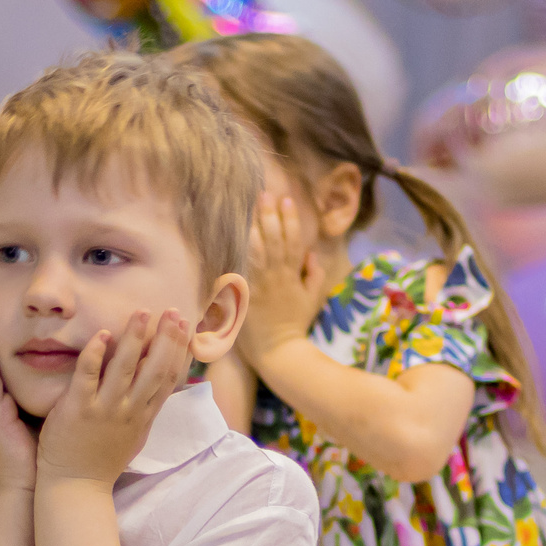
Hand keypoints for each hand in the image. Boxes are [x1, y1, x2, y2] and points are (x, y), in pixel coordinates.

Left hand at [37, 311, 190, 483]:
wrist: (76, 487)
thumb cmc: (101, 462)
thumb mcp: (133, 436)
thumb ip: (145, 410)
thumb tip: (158, 389)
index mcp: (143, 416)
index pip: (168, 378)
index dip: (179, 350)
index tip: (186, 326)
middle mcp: (129, 411)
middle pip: (154, 369)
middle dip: (167, 338)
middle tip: (174, 311)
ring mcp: (105, 410)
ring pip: (124, 368)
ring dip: (134, 338)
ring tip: (141, 313)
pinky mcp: (79, 409)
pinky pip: (88, 375)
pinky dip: (95, 354)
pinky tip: (102, 334)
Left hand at [234, 193, 323, 369]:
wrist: (280, 352)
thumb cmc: (295, 326)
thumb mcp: (312, 299)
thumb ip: (313, 275)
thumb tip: (313, 254)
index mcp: (292, 275)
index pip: (293, 240)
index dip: (290, 219)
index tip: (286, 200)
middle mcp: (276, 276)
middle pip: (274, 239)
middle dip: (270, 215)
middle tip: (265, 193)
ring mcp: (259, 284)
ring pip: (257, 249)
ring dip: (254, 227)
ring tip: (249, 207)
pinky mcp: (244, 295)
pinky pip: (239, 269)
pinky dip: (236, 252)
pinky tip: (231, 235)